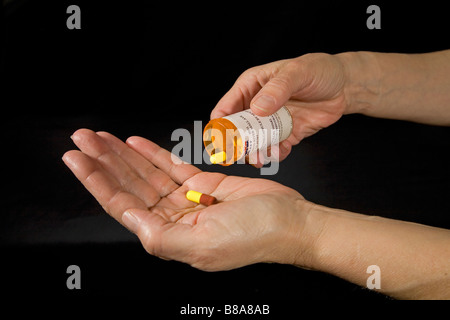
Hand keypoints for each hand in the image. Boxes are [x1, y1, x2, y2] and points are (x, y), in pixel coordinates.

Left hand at [63, 129, 314, 270]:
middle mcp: (173, 218)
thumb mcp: (204, 243)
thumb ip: (161, 236)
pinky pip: (171, 166)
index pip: (122, 206)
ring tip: (100, 137)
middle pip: (130, 186)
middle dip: (105, 161)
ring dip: (123, 154)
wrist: (292, 222)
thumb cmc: (256, 235)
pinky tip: (135, 143)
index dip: (97, 182)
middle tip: (83, 138)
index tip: (77, 160)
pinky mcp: (203, 183)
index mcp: (168, 236)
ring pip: (146, 173)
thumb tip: (129, 220)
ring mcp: (187, 199)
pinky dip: (152, 153)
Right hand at [211, 53, 347, 162]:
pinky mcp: (286, 134)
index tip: (222, 141)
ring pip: (254, 143)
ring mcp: (271, 122)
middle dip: (238, 145)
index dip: (220, 126)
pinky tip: (280, 153)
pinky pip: (274, 148)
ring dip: (256, 153)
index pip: (226, 109)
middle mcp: (257, 105)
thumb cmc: (319, 70)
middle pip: (237, 131)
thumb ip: (277, 89)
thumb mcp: (297, 73)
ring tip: (263, 158)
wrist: (345, 86)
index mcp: (251, 86)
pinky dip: (275, 154)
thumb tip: (258, 108)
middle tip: (243, 154)